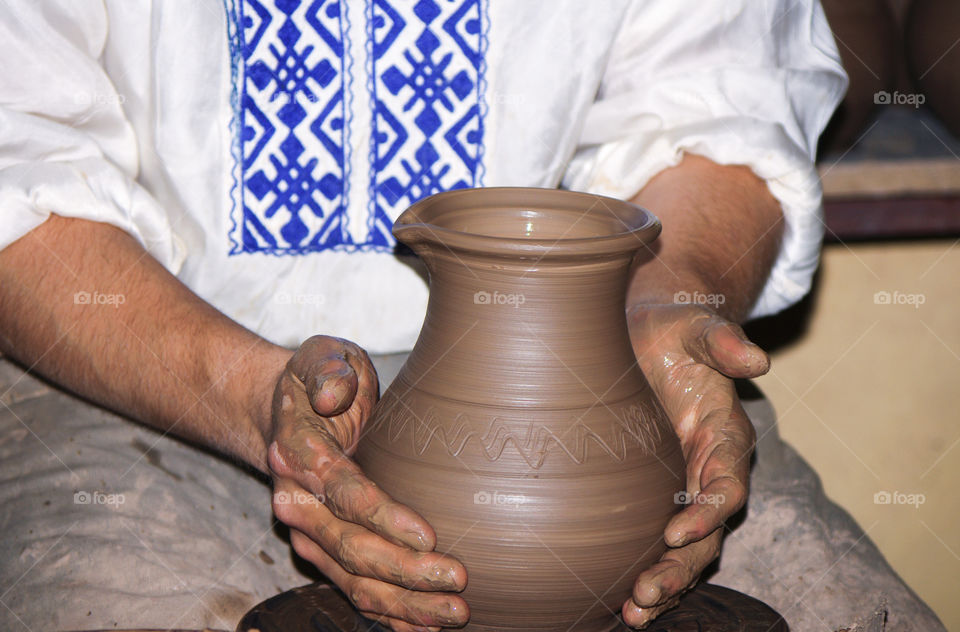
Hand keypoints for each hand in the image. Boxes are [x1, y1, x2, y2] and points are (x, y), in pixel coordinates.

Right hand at [266, 335, 468, 631]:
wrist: (284, 412)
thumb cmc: (317, 380)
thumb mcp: (322, 358)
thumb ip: (327, 371)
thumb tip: (333, 392)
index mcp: (299, 455)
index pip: (344, 492)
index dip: (384, 517)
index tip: (429, 534)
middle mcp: (299, 503)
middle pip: (351, 548)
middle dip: (405, 570)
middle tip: (458, 578)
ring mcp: (310, 534)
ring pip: (354, 580)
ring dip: (404, 602)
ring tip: (454, 612)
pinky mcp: (324, 551)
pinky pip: (354, 589)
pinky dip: (389, 613)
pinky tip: (424, 626)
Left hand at [622, 304, 763, 627]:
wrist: (645, 332)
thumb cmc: (673, 329)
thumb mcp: (696, 327)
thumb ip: (724, 343)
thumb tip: (758, 361)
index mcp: (725, 437)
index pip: (726, 484)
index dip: (707, 512)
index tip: (674, 532)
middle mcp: (709, 471)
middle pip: (707, 532)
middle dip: (681, 566)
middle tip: (645, 592)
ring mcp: (682, 487)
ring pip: (685, 548)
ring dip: (664, 582)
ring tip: (633, 612)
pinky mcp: (653, 494)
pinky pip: (655, 542)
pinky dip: (644, 571)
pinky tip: (620, 604)